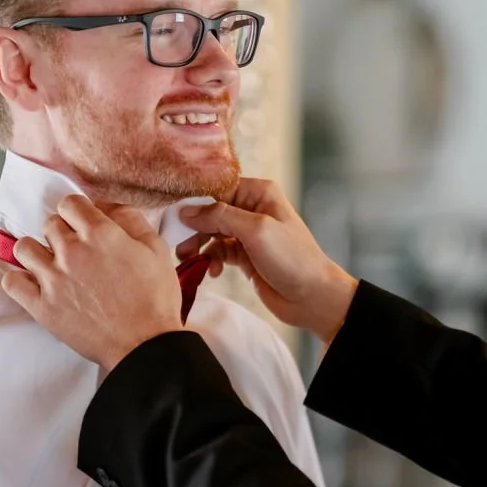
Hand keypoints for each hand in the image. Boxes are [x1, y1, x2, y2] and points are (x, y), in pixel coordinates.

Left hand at [1, 195, 182, 369]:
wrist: (144, 346)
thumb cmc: (154, 301)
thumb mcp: (157, 251)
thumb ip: (133, 221)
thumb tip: (111, 206)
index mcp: (100, 234)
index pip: (70, 203)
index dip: (77, 211)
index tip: (82, 223)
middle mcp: (72, 251)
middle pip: (49, 224)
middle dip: (61, 231)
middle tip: (74, 248)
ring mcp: (53, 279)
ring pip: (24, 248)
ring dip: (37, 251)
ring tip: (50, 263)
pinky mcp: (42, 306)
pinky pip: (12, 282)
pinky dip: (19, 280)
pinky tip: (34, 283)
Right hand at [178, 178, 356, 343]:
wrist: (312, 297)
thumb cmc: (292, 259)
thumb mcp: (256, 231)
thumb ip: (220, 217)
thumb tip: (187, 211)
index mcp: (259, 193)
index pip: (217, 190)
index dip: (195, 204)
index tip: (174, 219)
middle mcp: (253, 209)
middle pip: (211, 212)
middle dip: (194, 229)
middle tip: (179, 247)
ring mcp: (249, 234)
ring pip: (212, 233)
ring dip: (199, 246)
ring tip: (189, 261)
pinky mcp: (246, 256)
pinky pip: (218, 252)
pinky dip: (211, 260)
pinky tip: (213, 271)